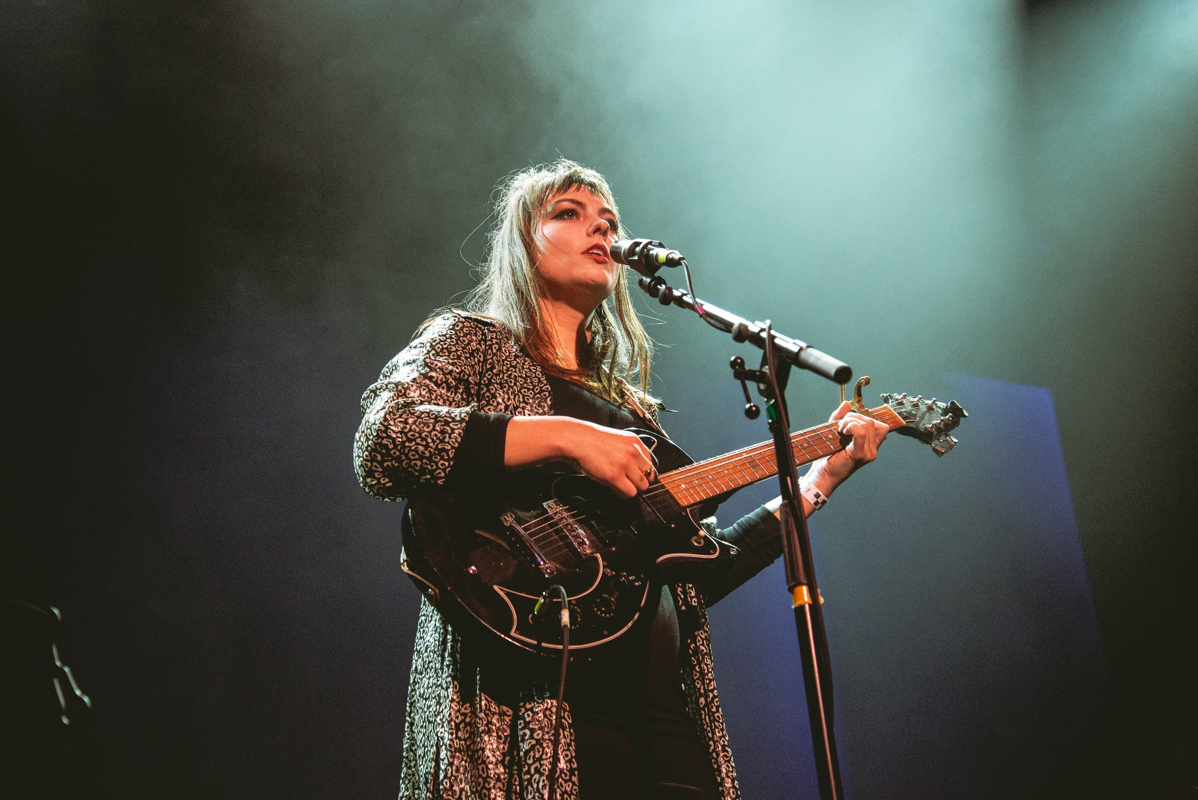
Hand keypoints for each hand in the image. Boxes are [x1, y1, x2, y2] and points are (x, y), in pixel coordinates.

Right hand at [505, 417, 654, 498]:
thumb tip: (635, 469)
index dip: (644, 472)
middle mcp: (633, 451)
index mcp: (634, 441)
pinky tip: (615, 488)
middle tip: (628, 483)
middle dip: (639, 482)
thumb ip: (628, 452)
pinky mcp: (615, 476)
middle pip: (649, 476)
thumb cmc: (589, 441)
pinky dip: (623, 494)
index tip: (637, 476)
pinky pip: (629, 493)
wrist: (574, 439)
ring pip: (641, 486)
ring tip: (620, 486)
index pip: (651, 462)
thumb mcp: (615, 440)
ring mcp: (625, 464)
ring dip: (632, 489)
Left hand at [809, 401, 890, 494]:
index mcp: (871, 447)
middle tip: (840, 427)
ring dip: (850, 422)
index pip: (882, 427)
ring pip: (867, 424)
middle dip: (854, 418)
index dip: (865, 419)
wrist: (822, 476)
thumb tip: (847, 404)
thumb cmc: (828, 457)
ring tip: (840, 430)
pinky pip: (861, 432)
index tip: (850, 422)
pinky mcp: (859, 454)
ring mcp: (868, 453)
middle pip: (872, 422)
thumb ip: (841, 418)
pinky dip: (851, 427)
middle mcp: (872, 450)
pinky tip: (843, 432)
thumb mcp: (835, 433)